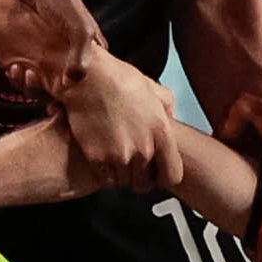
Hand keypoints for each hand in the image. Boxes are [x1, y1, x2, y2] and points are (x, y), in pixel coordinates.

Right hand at [54, 48, 183, 191]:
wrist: (89, 78)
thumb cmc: (120, 80)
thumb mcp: (156, 91)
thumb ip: (167, 110)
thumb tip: (169, 119)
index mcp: (162, 134)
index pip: (172, 176)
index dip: (163, 177)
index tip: (156, 173)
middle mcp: (144, 149)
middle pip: (145, 184)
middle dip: (139, 177)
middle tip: (131, 166)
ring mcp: (120, 156)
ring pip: (124, 183)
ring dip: (120, 175)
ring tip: (114, 159)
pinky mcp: (97, 158)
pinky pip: (105, 180)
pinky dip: (104, 174)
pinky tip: (102, 159)